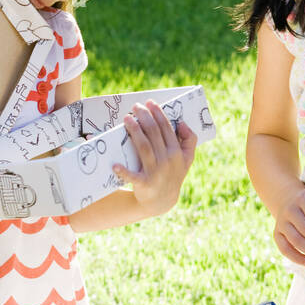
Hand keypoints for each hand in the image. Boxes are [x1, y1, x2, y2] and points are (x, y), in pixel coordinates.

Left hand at [111, 102, 196, 217]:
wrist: (162, 201)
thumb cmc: (172, 174)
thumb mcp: (187, 159)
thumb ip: (190, 140)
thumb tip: (182, 123)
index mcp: (177, 153)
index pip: (167, 129)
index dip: (158, 114)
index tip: (149, 103)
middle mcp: (167, 161)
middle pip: (154, 134)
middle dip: (145, 118)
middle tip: (136, 106)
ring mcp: (155, 173)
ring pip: (144, 147)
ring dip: (135, 132)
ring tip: (127, 119)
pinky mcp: (143, 184)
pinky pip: (132, 176)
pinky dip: (124, 172)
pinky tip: (115, 165)